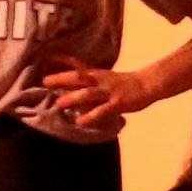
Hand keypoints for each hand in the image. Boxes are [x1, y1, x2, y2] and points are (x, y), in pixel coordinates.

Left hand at [21, 59, 145, 137]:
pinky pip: (102, 110)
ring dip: (73, 98)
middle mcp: (100, 81)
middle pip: (79, 77)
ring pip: (89, 94)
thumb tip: (67, 86)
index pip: (76, 69)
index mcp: (96, 75)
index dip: (61, 69)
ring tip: (59, 103)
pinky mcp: (118, 103)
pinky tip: (80, 121)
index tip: (43, 70)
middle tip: (45, 82)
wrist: (147, 84)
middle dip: (62, 79)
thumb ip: (87, 80)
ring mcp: (109, 92)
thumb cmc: (123, 84)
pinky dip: (90, 116)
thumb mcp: (103, 77)